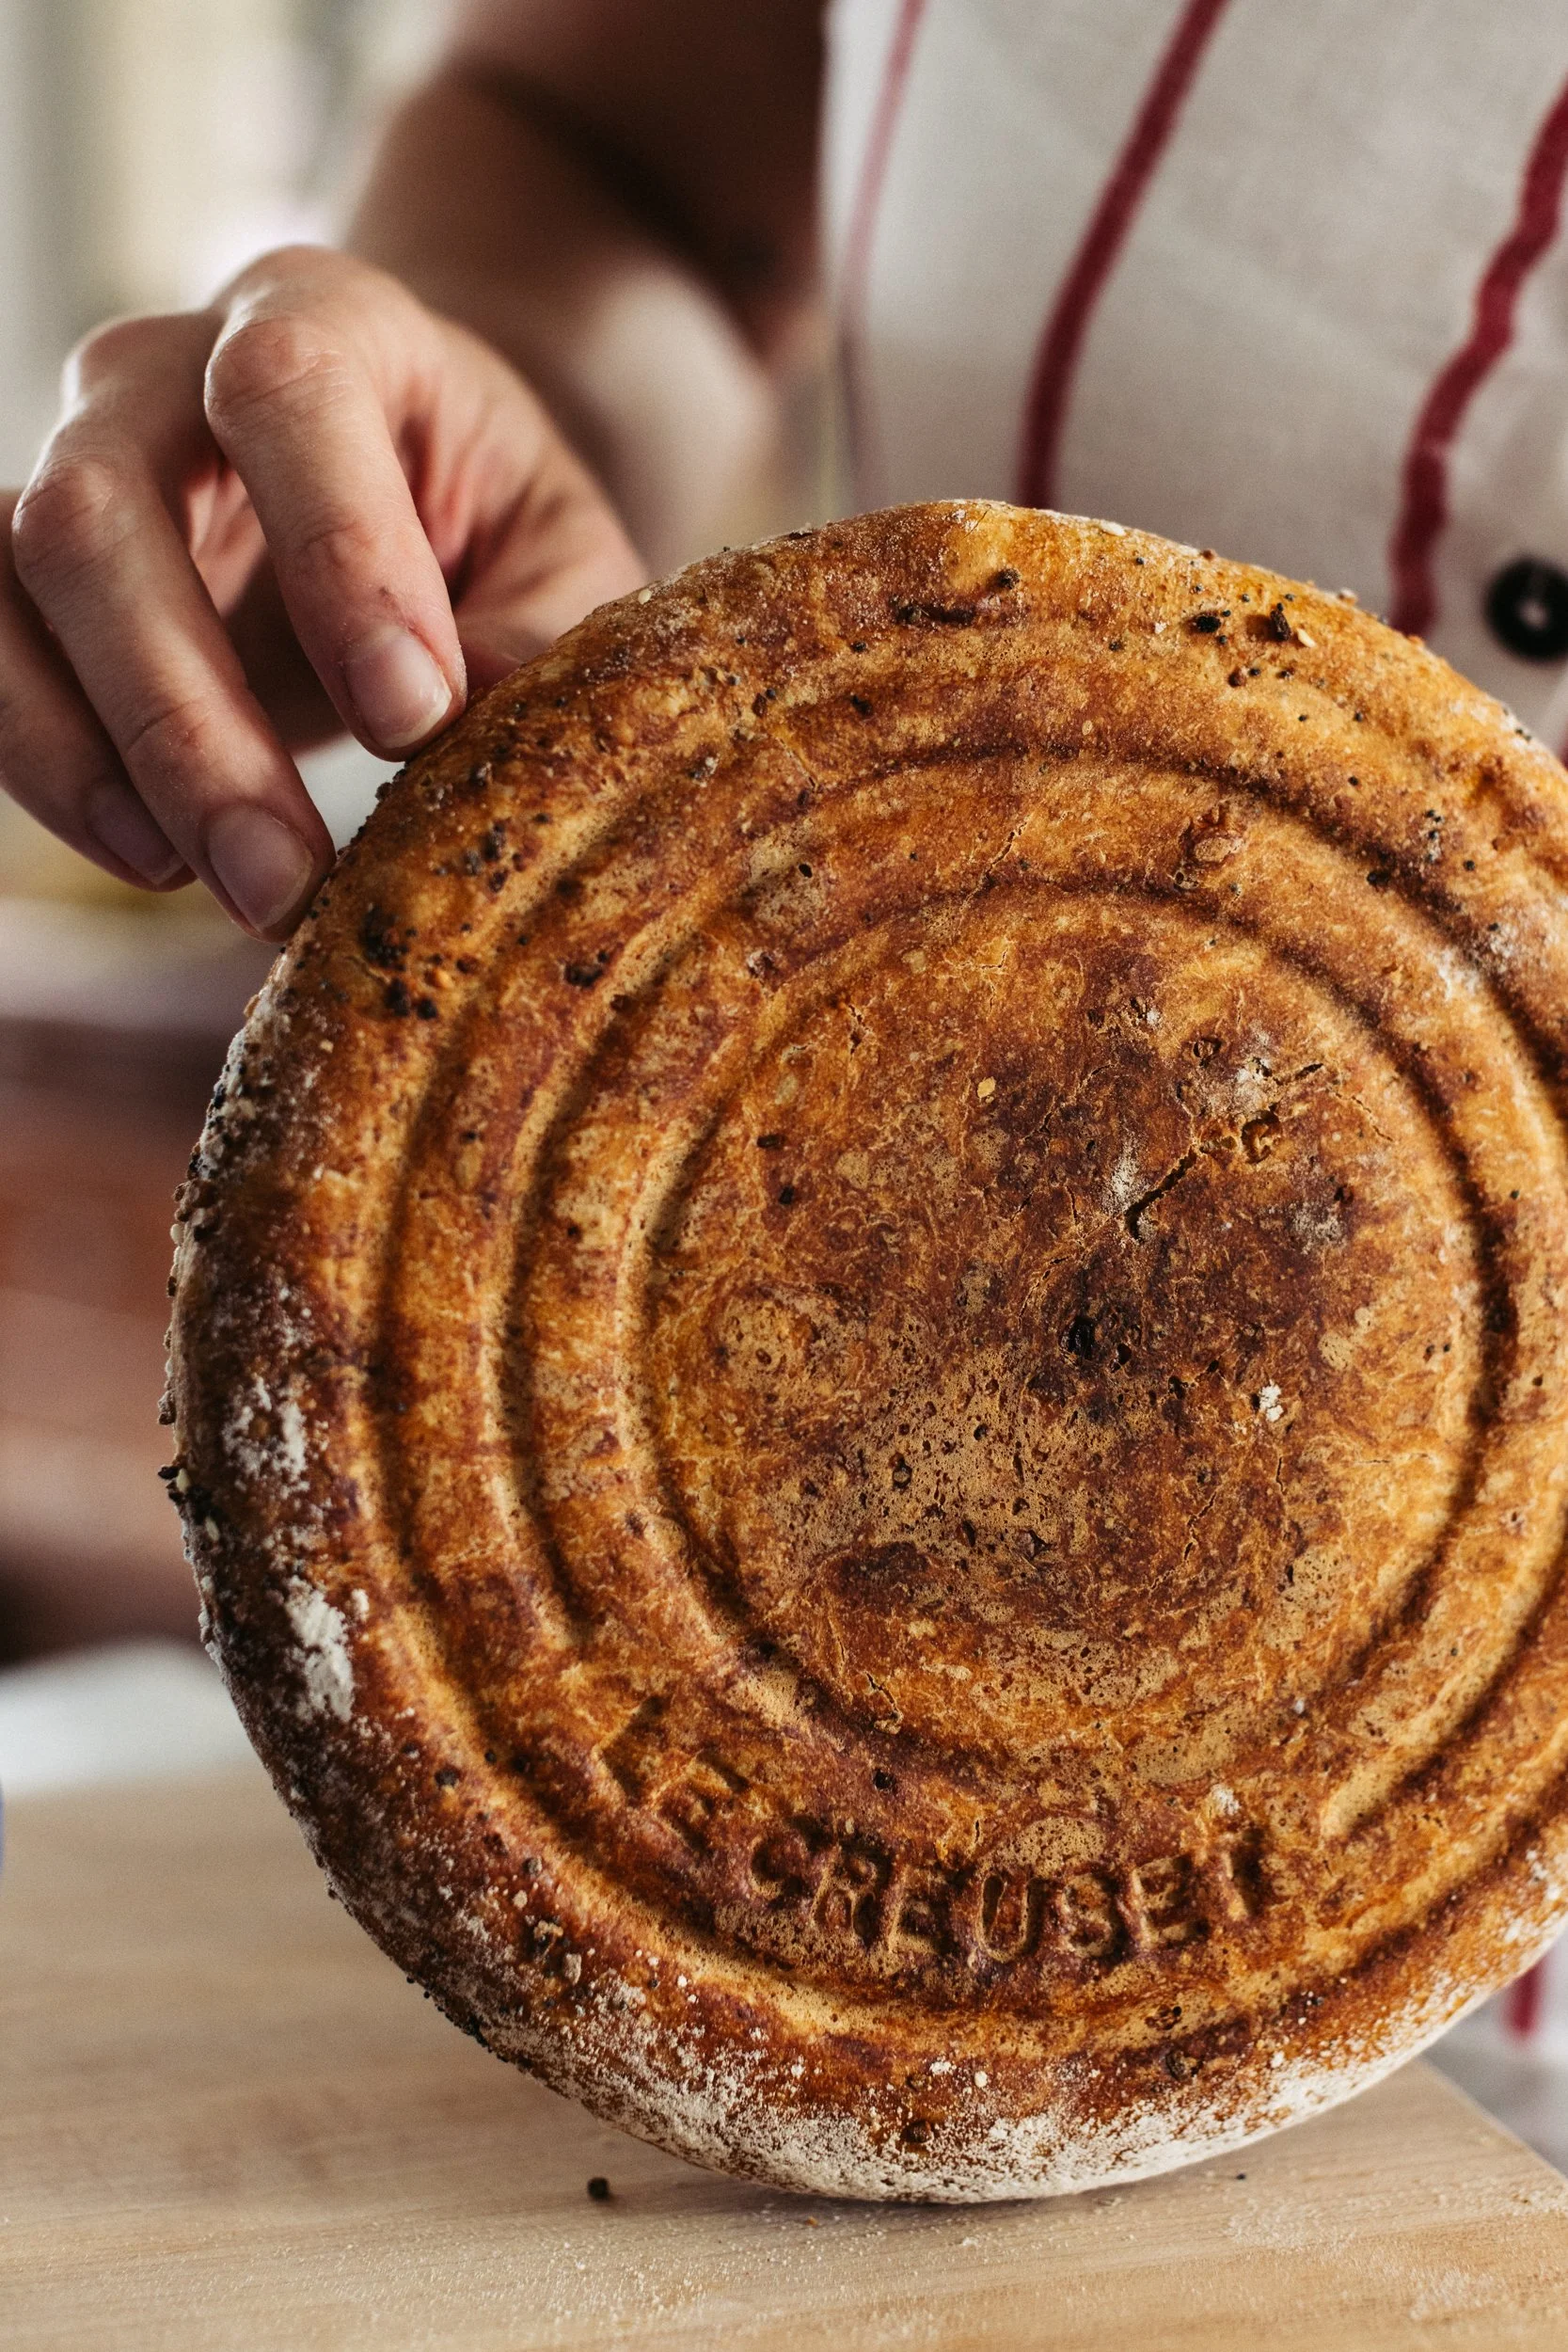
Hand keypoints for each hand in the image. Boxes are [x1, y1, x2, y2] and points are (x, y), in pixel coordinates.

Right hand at [0, 246, 643, 937]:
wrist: (420, 496)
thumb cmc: (496, 521)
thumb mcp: (562, 557)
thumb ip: (538, 627)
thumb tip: (481, 714)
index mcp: (325, 321)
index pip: (285, 391)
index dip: (338, 556)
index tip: (411, 718)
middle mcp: (165, 371)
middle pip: (104, 509)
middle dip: (189, 717)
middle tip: (285, 875)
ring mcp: (79, 462)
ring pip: (17, 581)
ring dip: (98, 758)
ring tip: (221, 884)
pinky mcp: (33, 569)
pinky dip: (48, 763)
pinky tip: (152, 855)